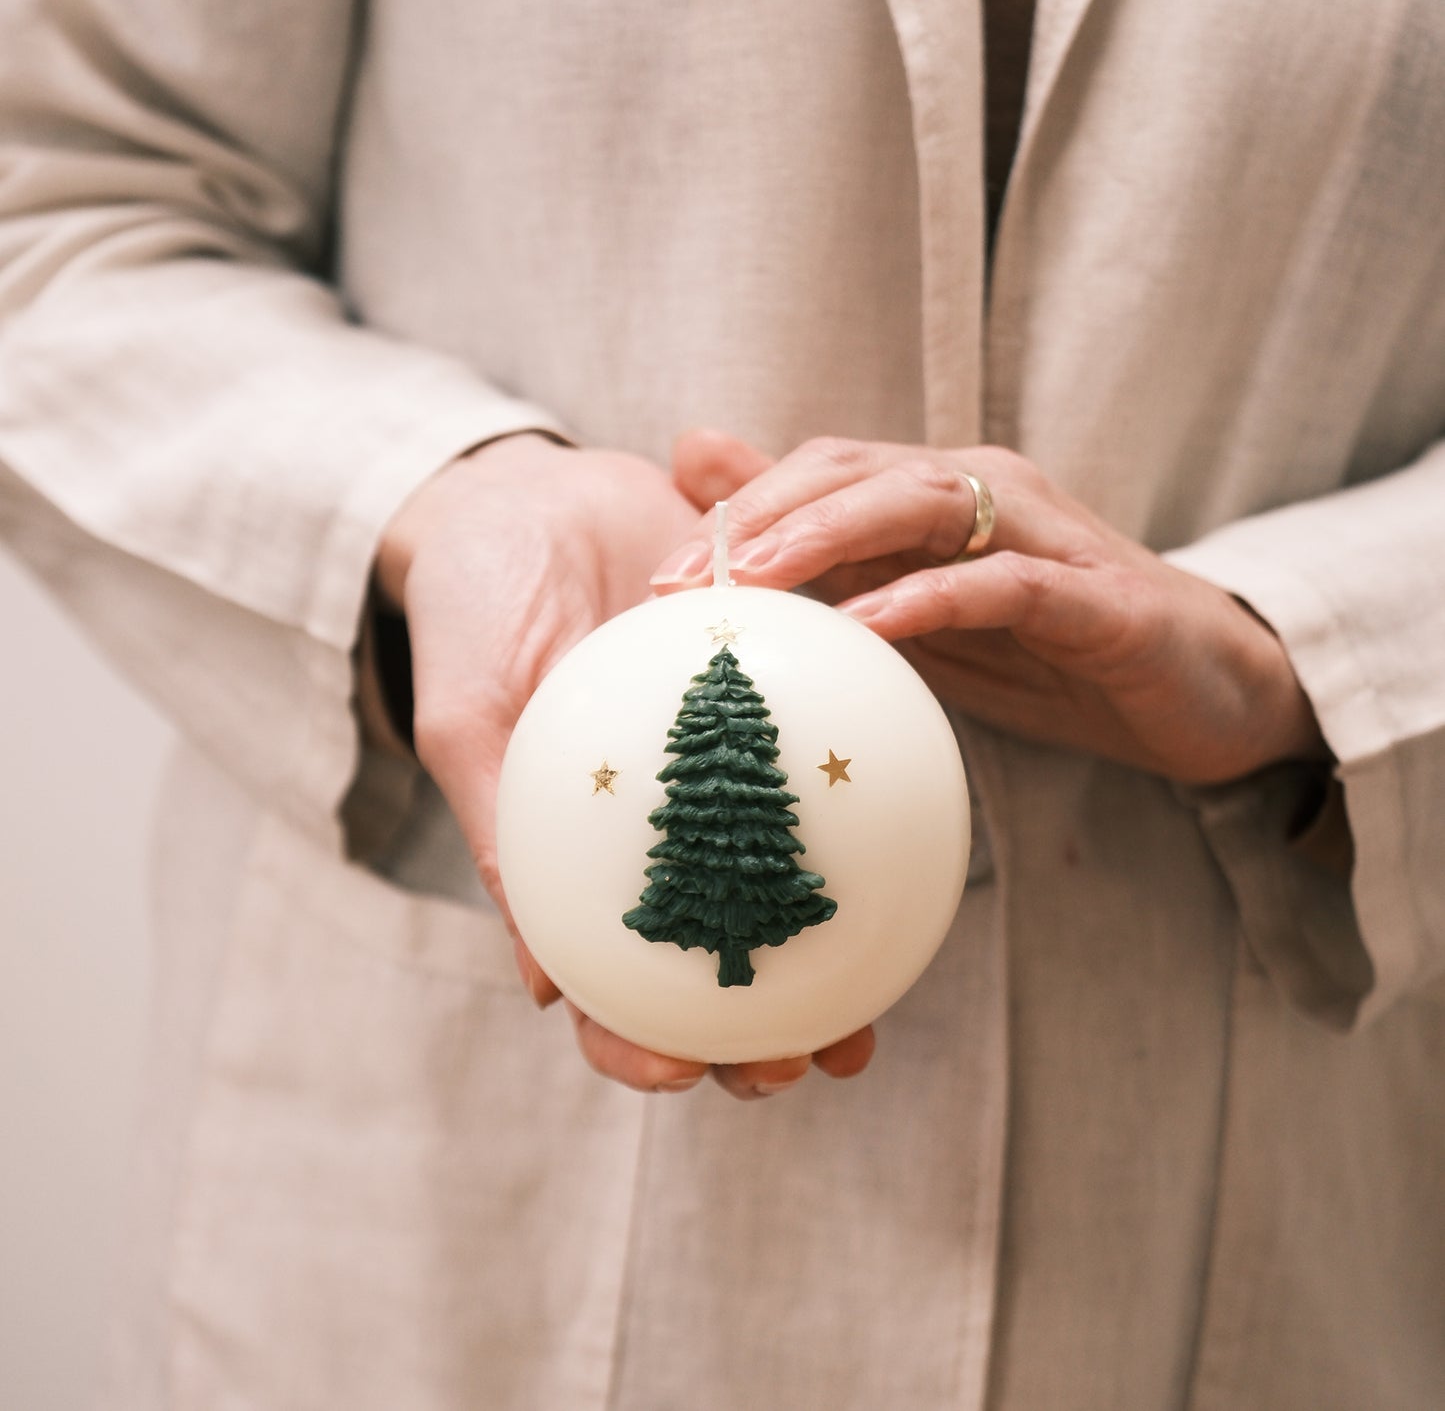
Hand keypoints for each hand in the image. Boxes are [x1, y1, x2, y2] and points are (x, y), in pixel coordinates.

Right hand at [376, 432, 874, 1097]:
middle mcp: (655, 831)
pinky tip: (908, 847)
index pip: (602, 979)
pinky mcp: (768, 708)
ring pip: (777, 894)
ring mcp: (716, 778)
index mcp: (573, 852)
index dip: (635, 1040)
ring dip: (826, 964)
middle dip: (755, 1033)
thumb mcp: (469, 718)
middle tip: (803, 1061)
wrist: (532, 496)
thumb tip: (545, 985)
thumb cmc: (473, 609)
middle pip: (710, 960)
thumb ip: (503, 834)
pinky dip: (860, 818)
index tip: (678, 1072)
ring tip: (873, 1012)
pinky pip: (820, 772)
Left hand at [654, 433, 1325, 784]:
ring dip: (826, 535)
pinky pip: (1004, 582)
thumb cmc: (1051, 653)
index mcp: (940, 496)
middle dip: (757, 518)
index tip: (660, 582)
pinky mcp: (1095, 596)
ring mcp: (1044, 535)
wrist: (1203, 691)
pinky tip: (869, 625)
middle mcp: (987, 492)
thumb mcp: (928, 618)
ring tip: (752, 579)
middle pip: (853, 470)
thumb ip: (844, 573)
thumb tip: (736, 542)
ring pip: (920, 501)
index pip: (819, 473)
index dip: (735, 514)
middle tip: (680, 580)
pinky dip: (930, 595)